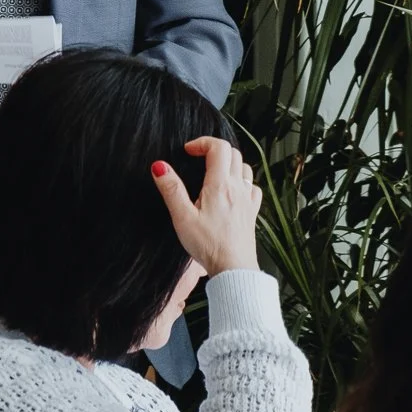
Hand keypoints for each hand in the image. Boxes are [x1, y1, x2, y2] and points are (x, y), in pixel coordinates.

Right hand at [150, 137, 260, 276]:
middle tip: (198, 159)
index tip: (188, 151)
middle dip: (214, 150)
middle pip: (233, 153)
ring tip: (213, 173)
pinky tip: (233, 191)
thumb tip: (159, 166)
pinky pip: (252, 187)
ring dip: (229, 163)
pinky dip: (243, 181)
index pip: (219, 147)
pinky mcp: (252, 213)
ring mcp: (248, 200)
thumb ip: (171, 189)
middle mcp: (238, 188)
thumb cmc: (208, 245)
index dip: (202, 142)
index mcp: (220, 185)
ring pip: (244, 168)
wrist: (234, 269)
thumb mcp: (182, 217)